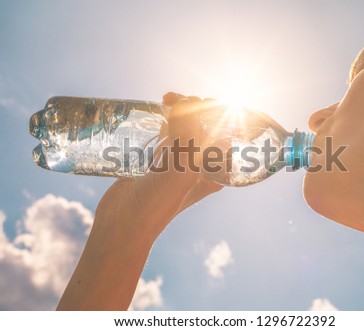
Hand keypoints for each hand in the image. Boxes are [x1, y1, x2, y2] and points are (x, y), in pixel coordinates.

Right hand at [95, 92, 222, 237]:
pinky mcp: (159, 159)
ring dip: (180, 109)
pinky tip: (159, 112)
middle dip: (195, 106)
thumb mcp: (180, 172)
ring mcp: (179, 161)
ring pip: (186, 126)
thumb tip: (185, 104)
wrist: (123, 223)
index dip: (216, 111)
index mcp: (214, 170)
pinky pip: (168, 132)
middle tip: (175, 100)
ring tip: (167, 100)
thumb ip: (188, 138)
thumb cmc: (157, 204)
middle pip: (206, 125)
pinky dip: (165, 119)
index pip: (225, 131)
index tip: (197, 101)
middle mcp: (200, 164)